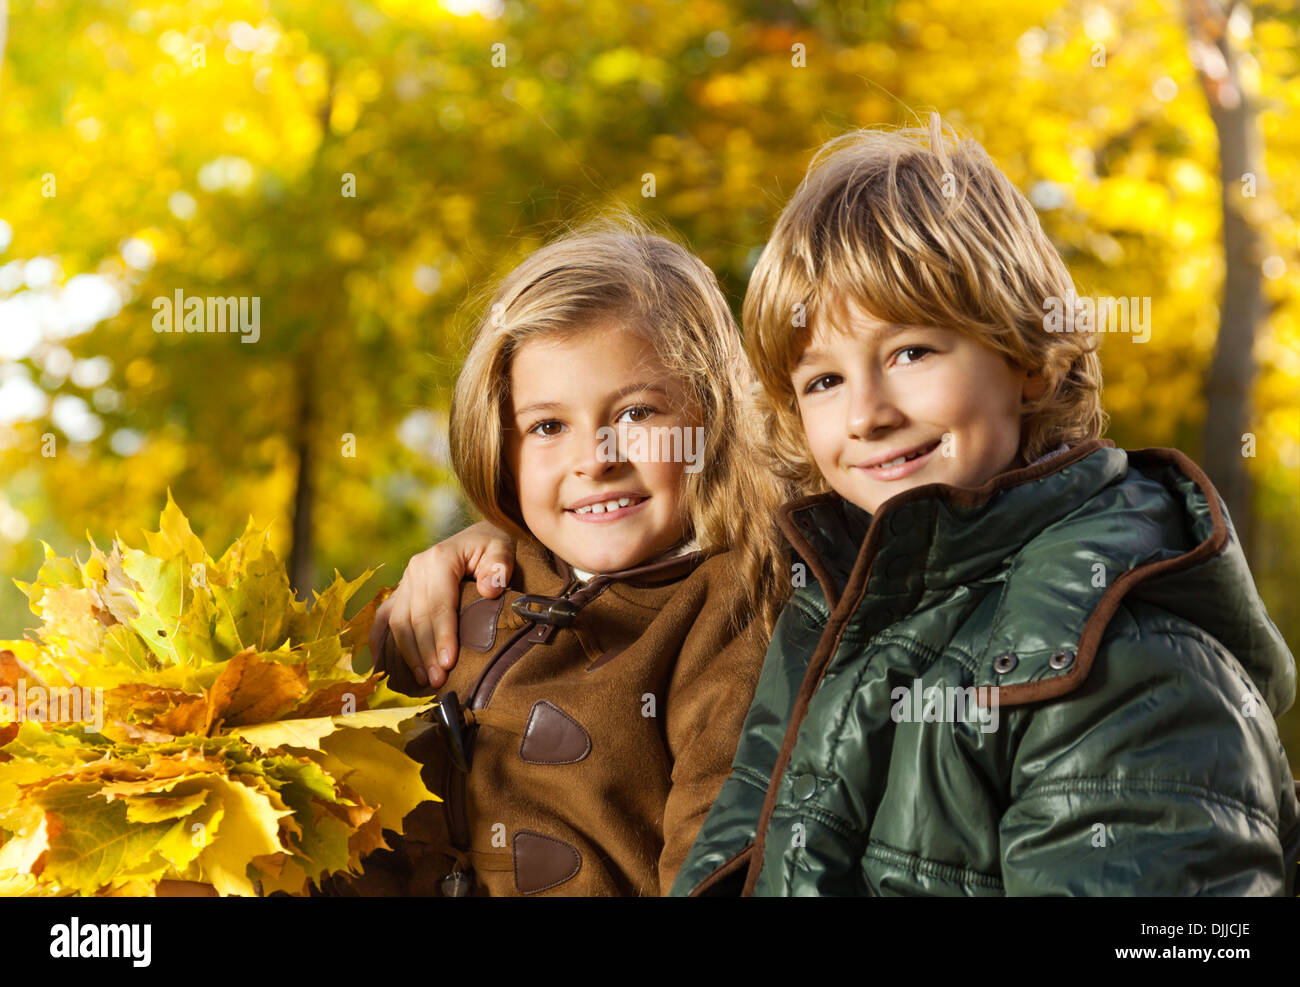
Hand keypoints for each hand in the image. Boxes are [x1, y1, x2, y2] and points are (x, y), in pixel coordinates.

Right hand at [369, 521, 515, 688]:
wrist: (478, 536)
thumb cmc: (492, 546)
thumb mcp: (503, 547)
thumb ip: (499, 565)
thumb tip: (489, 589)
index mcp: (439, 559)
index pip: (439, 605)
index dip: (442, 636)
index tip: (449, 663)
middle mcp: (416, 569)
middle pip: (416, 618)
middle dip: (425, 653)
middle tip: (437, 680)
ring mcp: (405, 581)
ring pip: (398, 622)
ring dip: (408, 654)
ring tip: (423, 679)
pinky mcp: (401, 591)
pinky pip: (385, 618)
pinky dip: (381, 641)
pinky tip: (384, 665)